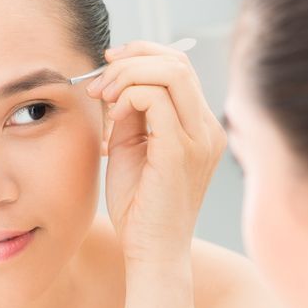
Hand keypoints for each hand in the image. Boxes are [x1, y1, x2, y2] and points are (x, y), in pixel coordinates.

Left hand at [86, 40, 225, 266]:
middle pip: (178, 62)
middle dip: (132, 59)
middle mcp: (207, 129)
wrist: (152, 252)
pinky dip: (128, 97)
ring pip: (171, 73)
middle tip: (99, 79)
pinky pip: (156, 100)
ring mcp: (199, 140)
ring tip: (103, 97)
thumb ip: (129, 113)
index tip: (109, 64)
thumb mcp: (131, 148)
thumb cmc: (140, 207)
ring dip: (127, 76)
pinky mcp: (181, 152)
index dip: (143, 55)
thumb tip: (114, 81)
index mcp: (200, 127)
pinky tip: (113, 117)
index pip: (180, 68)